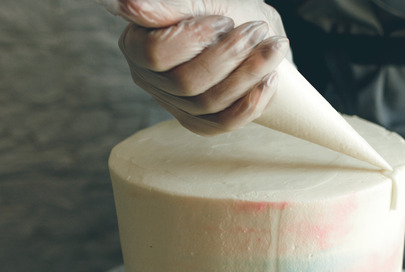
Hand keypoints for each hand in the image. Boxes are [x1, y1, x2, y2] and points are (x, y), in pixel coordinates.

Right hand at [104, 0, 288, 134]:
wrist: (248, 29)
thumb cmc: (221, 10)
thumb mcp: (202, 0)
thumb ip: (170, 6)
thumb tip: (127, 4)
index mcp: (137, 45)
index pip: (156, 54)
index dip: (194, 39)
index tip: (226, 20)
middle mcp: (149, 79)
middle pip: (185, 82)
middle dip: (230, 56)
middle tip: (258, 29)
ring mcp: (174, 104)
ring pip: (207, 103)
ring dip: (248, 75)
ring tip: (275, 48)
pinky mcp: (199, 121)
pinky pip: (222, 124)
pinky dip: (250, 105)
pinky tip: (270, 81)